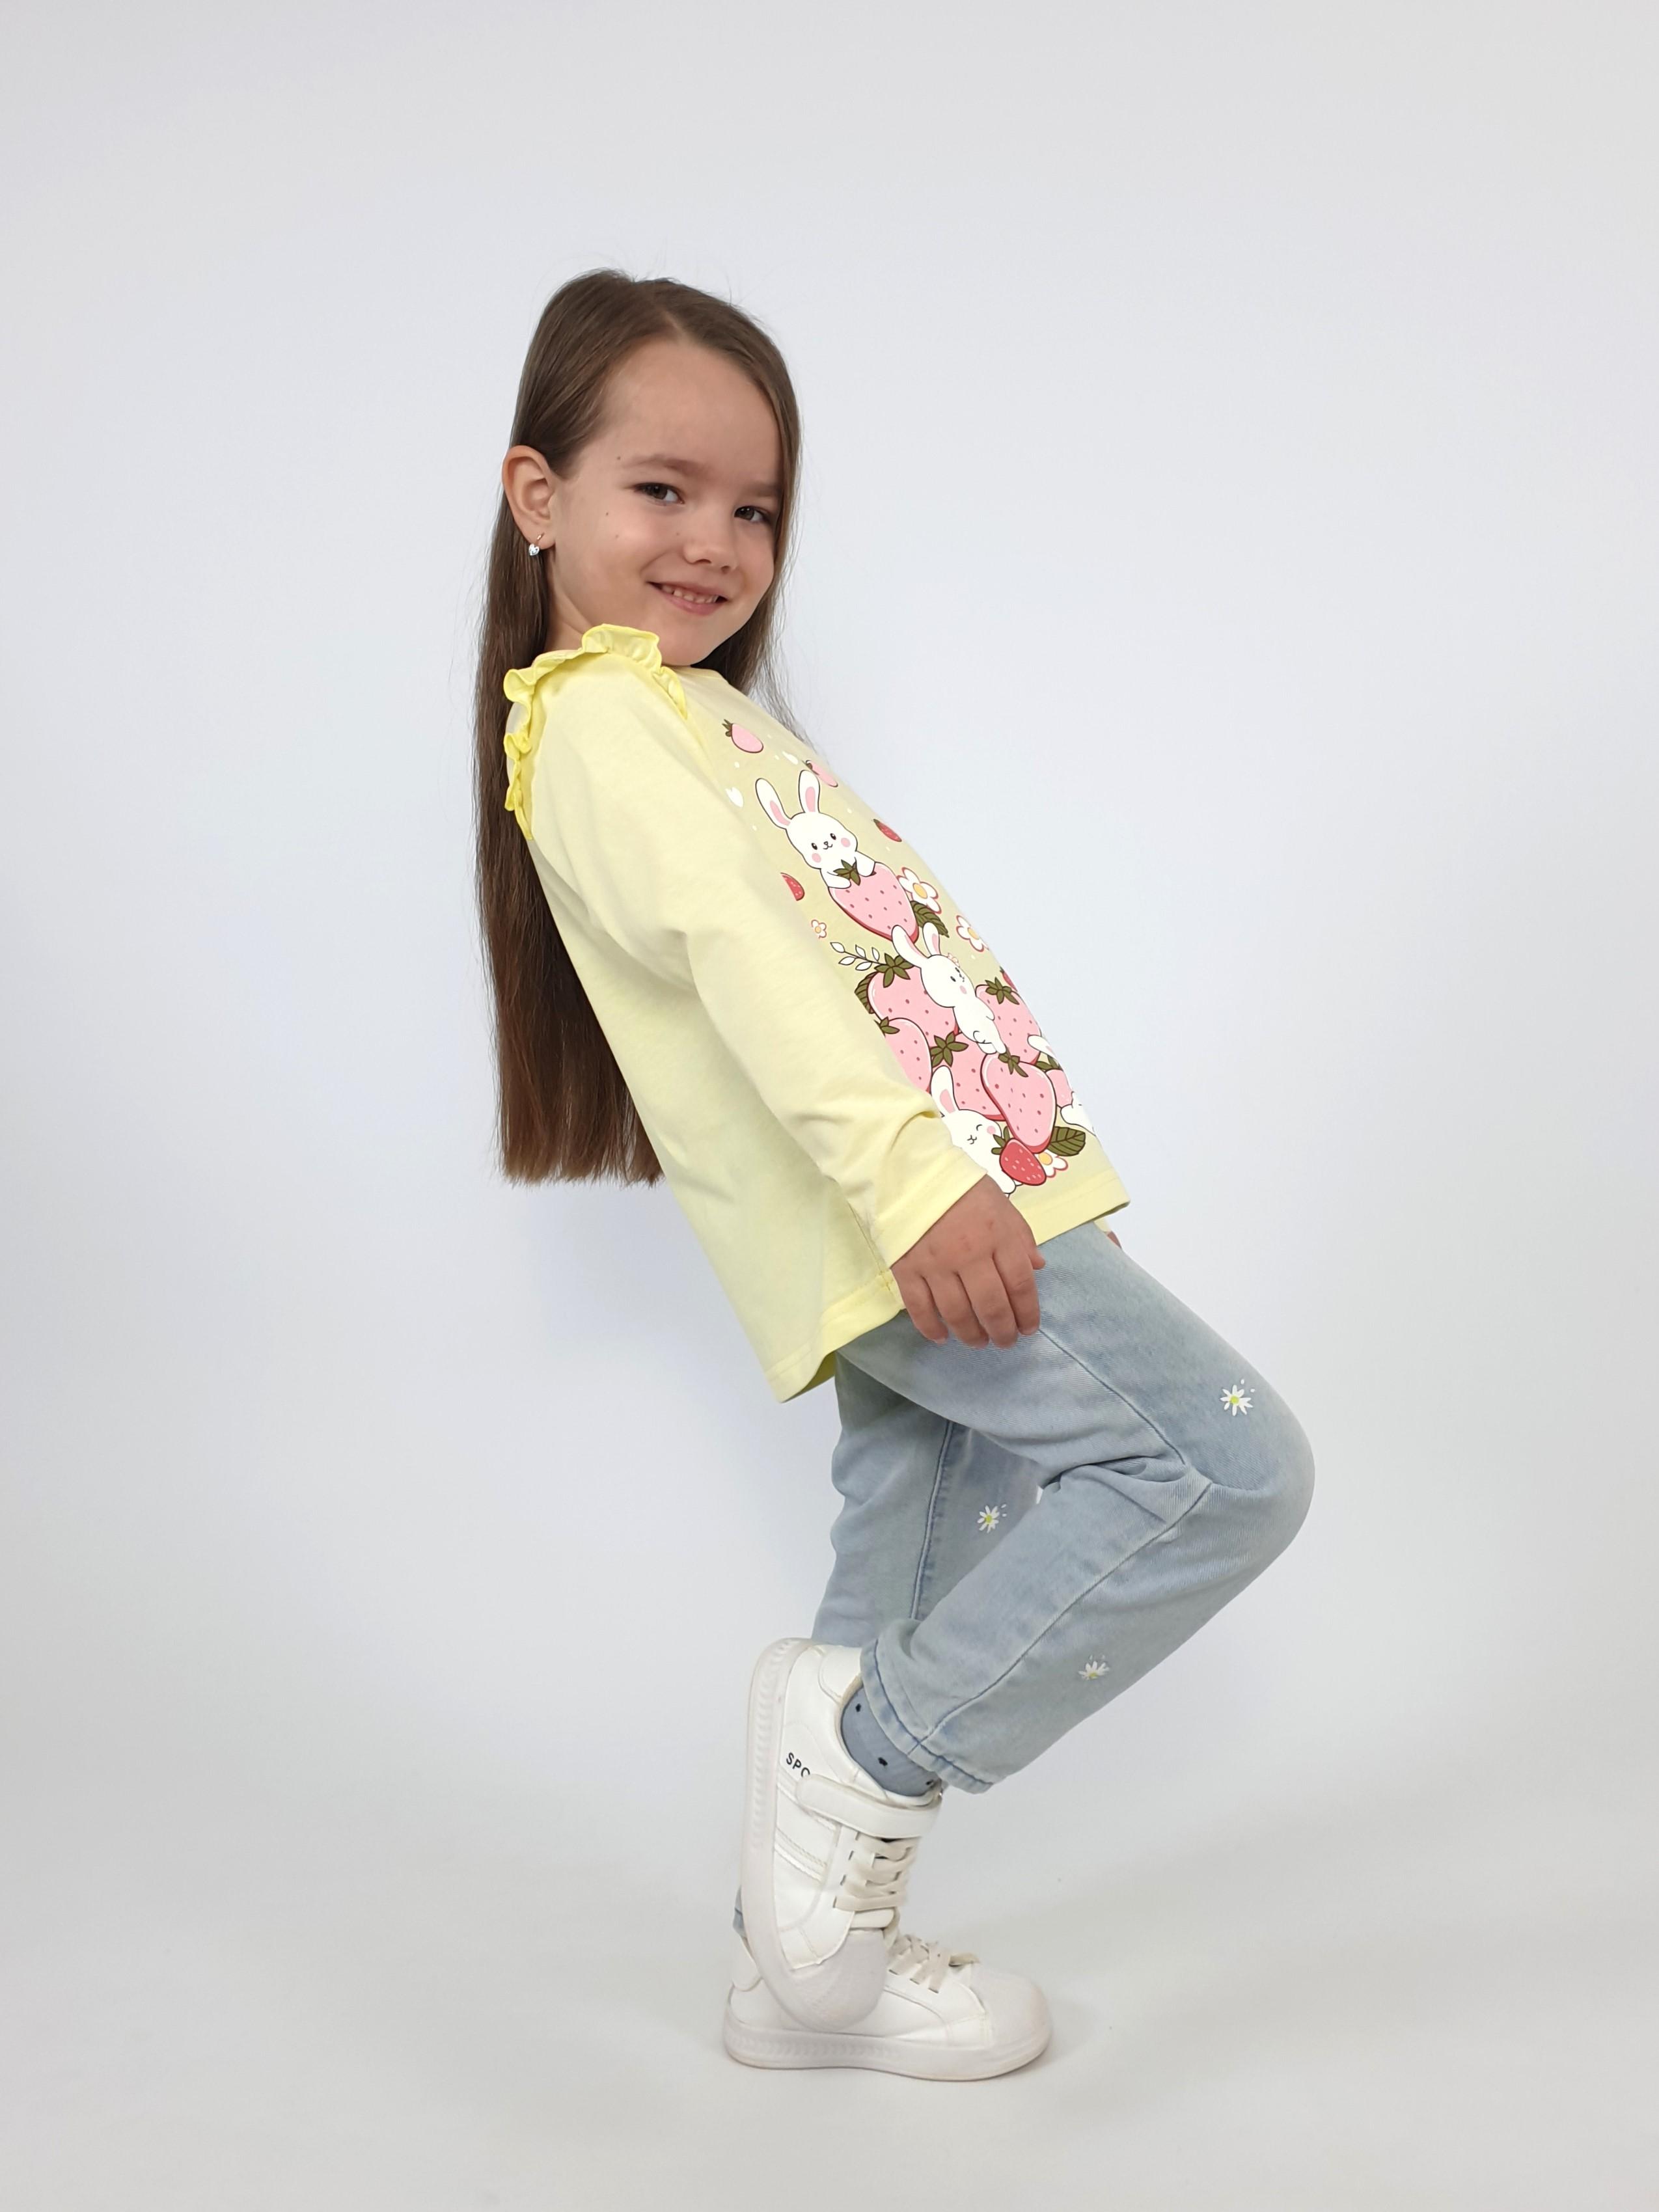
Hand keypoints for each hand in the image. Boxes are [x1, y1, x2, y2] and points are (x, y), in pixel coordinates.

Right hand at [890, 1176, 1046, 1348]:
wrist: (909, 1172)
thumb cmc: (961, 1188)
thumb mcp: (1002, 1204)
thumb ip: (1021, 1236)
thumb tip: (1038, 1267)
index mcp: (998, 1235)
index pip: (1020, 1284)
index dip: (1028, 1312)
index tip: (1029, 1328)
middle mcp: (969, 1253)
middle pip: (991, 1306)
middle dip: (1003, 1331)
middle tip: (1006, 1342)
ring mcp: (936, 1264)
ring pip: (957, 1313)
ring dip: (971, 1335)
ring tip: (978, 1342)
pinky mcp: (906, 1269)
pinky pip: (919, 1308)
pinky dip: (931, 1328)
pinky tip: (941, 1337)